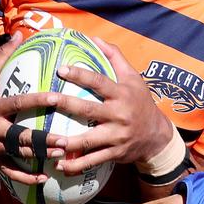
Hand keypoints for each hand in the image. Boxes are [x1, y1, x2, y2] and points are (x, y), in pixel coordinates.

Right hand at [0, 32, 56, 184]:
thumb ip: (3, 55)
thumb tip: (20, 32)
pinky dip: (26, 176)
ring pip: (19, 155)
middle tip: (66, 140)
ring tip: (62, 157)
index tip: (57, 99)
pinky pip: (10, 171)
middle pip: (21, 136)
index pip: (18, 103)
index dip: (37, 101)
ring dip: (40, 158)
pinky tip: (45, 178)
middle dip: (44, 140)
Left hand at [43, 38, 174, 175]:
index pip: (99, 81)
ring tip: (49, 141)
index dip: (80, 74)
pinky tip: (60, 165)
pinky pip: (93, 160)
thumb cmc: (140, 102)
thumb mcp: (133, 77)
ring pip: (89, 140)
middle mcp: (119, 115)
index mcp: (122, 94)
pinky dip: (77, 164)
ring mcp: (117, 136)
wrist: (158, 135)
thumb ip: (115, 57)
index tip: (61, 69)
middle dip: (66, 104)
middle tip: (45, 99)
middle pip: (89, 109)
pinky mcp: (115, 153)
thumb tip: (94, 38)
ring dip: (68, 142)